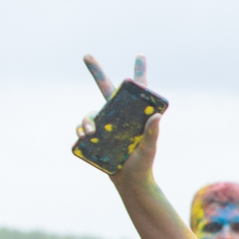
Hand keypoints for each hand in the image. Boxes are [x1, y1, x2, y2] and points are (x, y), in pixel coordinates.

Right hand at [77, 54, 160, 184]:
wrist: (130, 184)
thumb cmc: (143, 166)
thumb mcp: (149, 148)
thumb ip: (152, 132)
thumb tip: (158, 116)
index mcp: (135, 117)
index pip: (138, 93)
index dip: (139, 74)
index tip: (140, 55)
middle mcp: (119, 117)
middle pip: (105, 90)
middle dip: (95, 71)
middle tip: (86, 54)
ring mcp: (105, 126)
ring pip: (91, 113)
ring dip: (86, 119)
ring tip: (88, 131)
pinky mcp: (95, 137)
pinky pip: (83, 127)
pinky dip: (80, 129)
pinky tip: (82, 135)